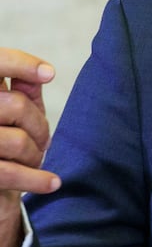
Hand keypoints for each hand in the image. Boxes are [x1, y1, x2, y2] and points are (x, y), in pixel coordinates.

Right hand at [0, 49, 60, 246]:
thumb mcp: (13, 118)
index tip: (50, 74)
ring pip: (17, 140)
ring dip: (35, 154)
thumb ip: (22, 93)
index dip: (20, 63)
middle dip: (39, 125)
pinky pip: (9, 173)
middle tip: (42, 142)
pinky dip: (37, 180)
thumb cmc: (3, 148)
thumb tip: (39, 75)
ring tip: (34, 161)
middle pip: (16, 106)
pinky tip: (52, 184)